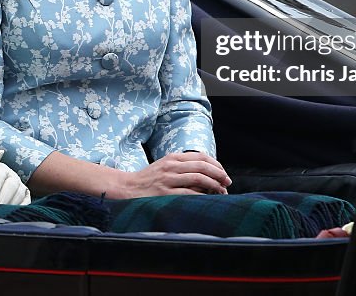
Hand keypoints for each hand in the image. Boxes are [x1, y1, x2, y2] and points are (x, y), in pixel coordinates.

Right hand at [116, 152, 231, 197]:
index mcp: (173, 157)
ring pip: (198, 178)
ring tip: (221, 191)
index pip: (201, 156)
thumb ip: (182, 167)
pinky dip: (201, 195)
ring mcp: (168, 179)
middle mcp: (171, 166)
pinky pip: (189, 193)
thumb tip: (207, 175)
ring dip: (214, 185)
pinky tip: (207, 199)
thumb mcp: (165, 166)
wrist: (128, 187)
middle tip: (227, 183)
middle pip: (202, 166)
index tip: (224, 174)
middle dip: (219, 174)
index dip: (216, 164)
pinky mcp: (165, 193)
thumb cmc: (149, 179)